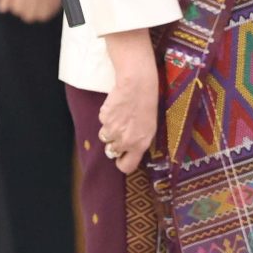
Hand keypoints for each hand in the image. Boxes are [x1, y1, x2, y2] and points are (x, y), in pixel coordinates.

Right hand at [97, 31, 158, 174]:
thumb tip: (129, 149)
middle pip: (111, 152)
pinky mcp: (104, 119)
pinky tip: (116, 108)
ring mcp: (113, 130)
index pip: (126, 167)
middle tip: (120, 132)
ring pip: (105, 137)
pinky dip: (107, 117)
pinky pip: (102, 122)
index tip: (121, 158)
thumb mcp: (149, 127)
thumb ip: (139, 141)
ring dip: (109, 130)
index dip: (122, 163)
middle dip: (114, 144)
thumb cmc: (147, 104)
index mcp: (140, 144)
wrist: (137, 85)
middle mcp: (125, 141)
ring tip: (119, 117)